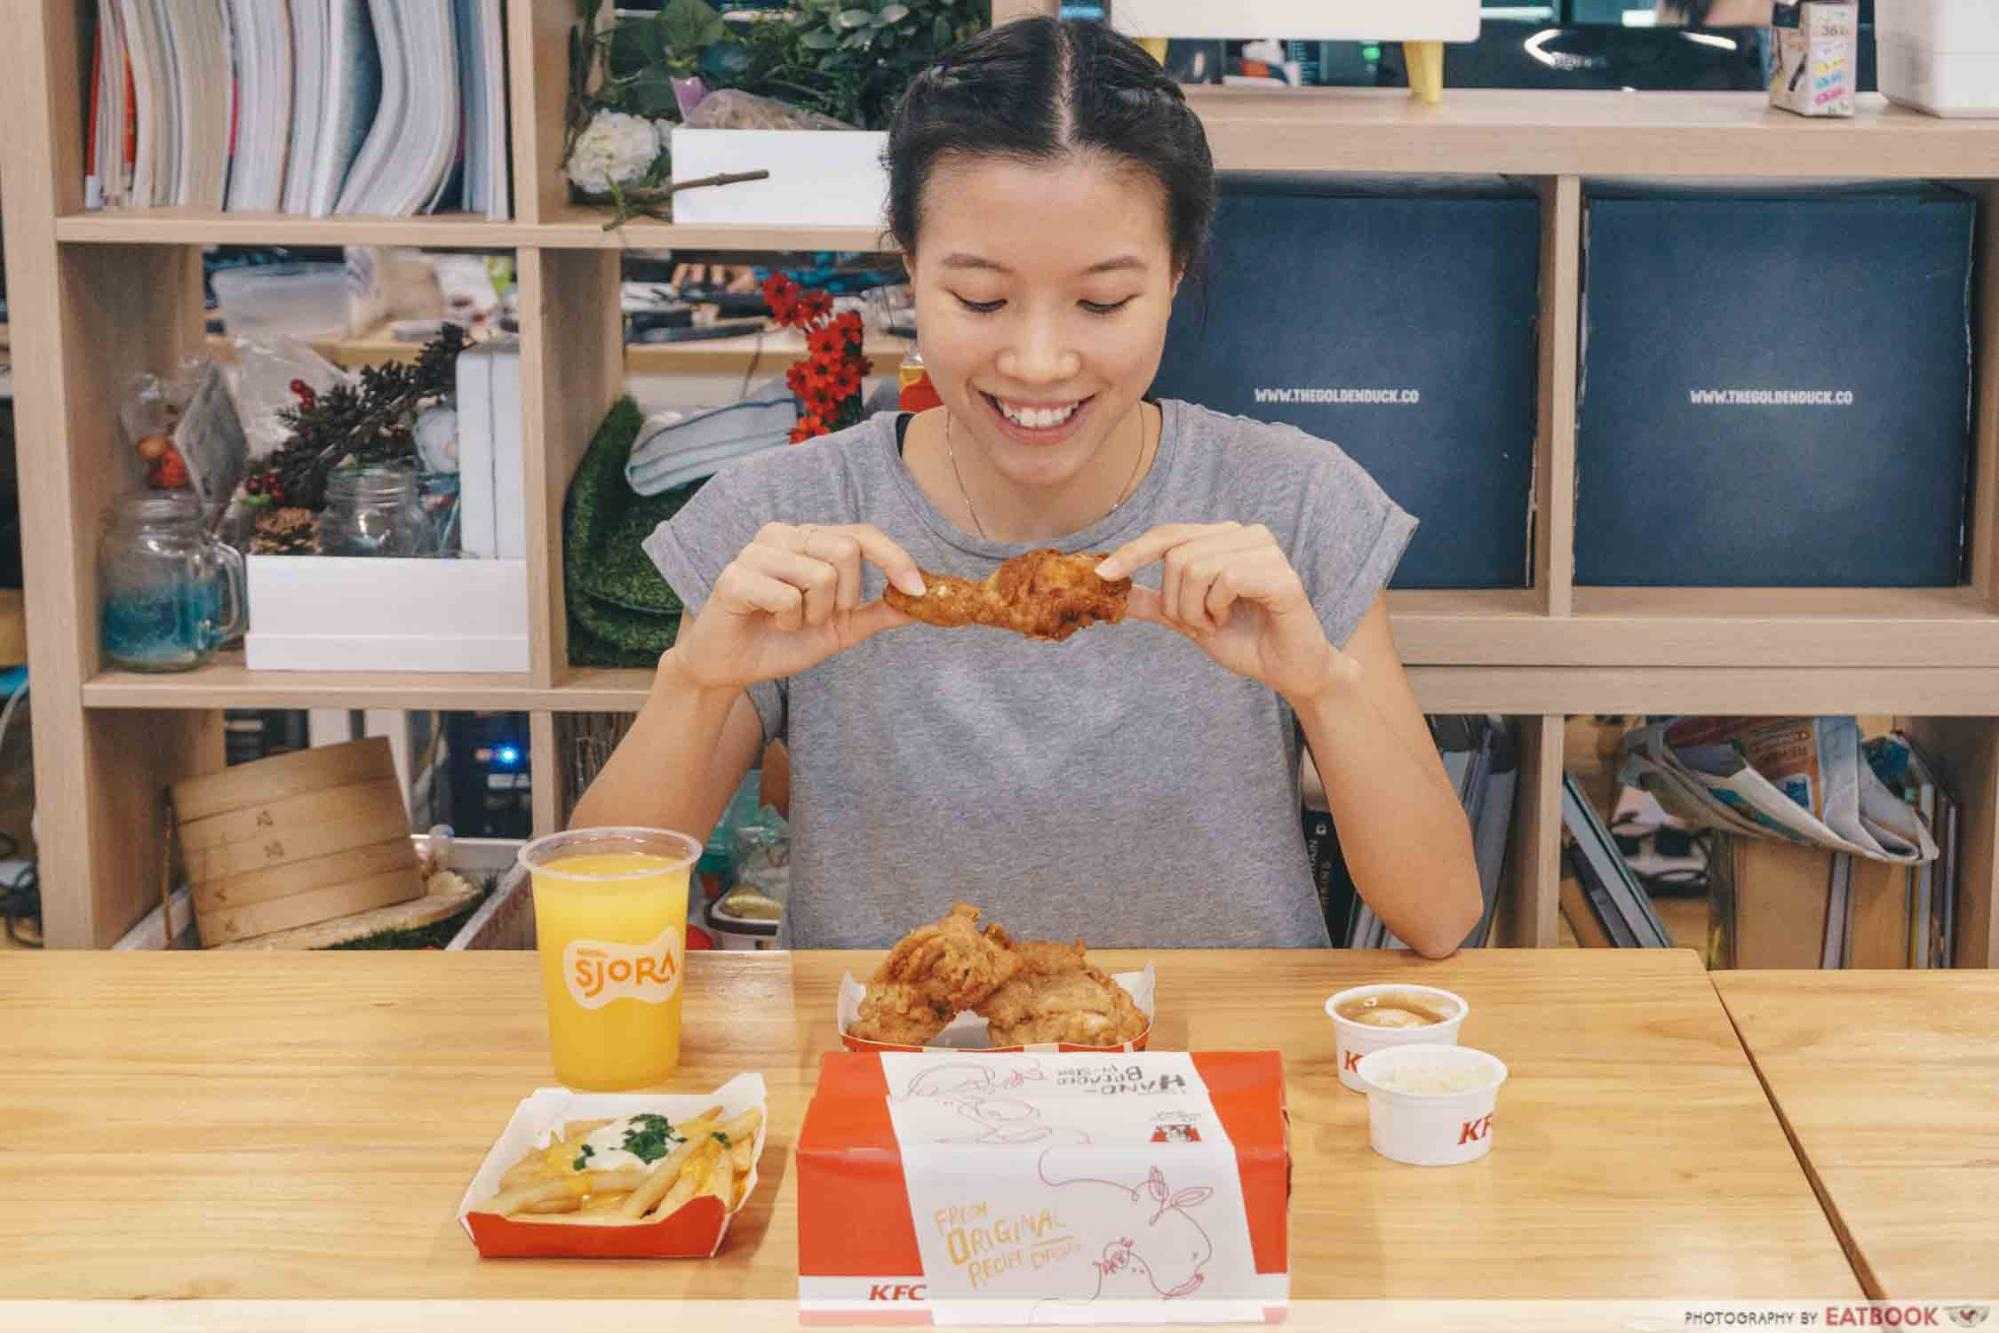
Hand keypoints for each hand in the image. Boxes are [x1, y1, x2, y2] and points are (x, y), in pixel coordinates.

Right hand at [669, 523, 924, 691]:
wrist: (731, 667)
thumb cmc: (781, 640)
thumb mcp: (840, 629)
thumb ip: (876, 612)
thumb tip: (922, 601)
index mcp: (808, 539)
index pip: (862, 533)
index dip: (895, 558)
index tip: (919, 591)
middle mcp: (783, 535)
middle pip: (846, 550)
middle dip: (845, 597)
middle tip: (819, 617)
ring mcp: (755, 552)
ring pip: (820, 574)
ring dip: (814, 614)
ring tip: (789, 622)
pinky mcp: (734, 577)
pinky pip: (787, 597)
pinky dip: (788, 622)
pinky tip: (769, 623)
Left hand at [1096, 522, 1357, 704]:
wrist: (1289, 669)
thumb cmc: (1245, 639)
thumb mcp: (1188, 620)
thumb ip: (1154, 601)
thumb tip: (1108, 586)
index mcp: (1222, 538)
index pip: (1167, 534)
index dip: (1132, 552)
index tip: (1100, 574)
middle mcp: (1244, 534)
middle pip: (1176, 555)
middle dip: (1176, 601)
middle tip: (1200, 624)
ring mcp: (1265, 550)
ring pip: (1196, 567)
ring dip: (1196, 610)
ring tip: (1218, 623)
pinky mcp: (1280, 573)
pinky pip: (1226, 580)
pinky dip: (1218, 609)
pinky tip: (1234, 620)